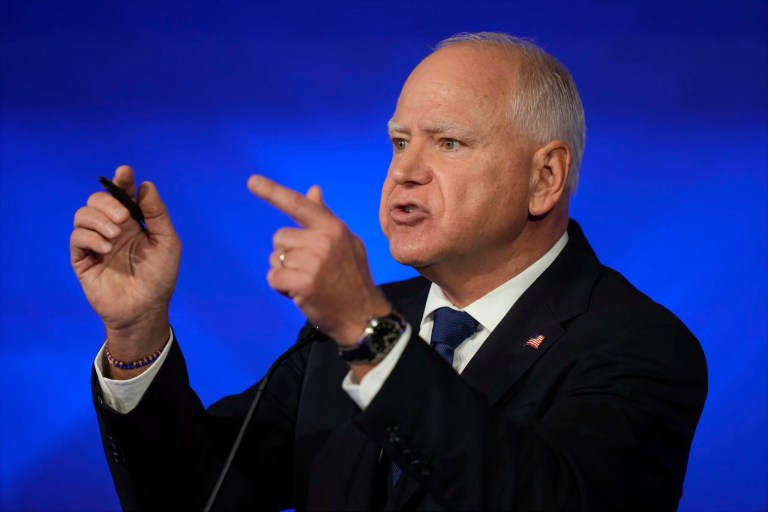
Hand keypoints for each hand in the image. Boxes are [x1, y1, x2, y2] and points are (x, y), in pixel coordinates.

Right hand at [70, 165, 180, 371]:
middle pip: (97, 200)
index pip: (122, 194)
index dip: (121, 181)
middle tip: (123, 218)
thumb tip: (146, 185)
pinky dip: (90, 237)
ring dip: (98, 219)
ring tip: (115, 236)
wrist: (145, 308)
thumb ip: (157, 214)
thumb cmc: (160, 277)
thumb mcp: (167, 243)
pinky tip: (106, 248)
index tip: (125, 172)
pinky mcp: (83, 259)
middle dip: (108, 202)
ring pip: (83, 214)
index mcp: (134, 222)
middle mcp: (113, 229)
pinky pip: (77, 237)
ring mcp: (96, 243)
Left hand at [248, 175, 389, 345]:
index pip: (298, 205)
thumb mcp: (346, 242)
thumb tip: (313, 190)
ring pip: (275, 259)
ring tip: (308, 282)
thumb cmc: (352, 278)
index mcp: (333, 228)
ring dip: (285, 272)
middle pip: (280, 238)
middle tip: (310, 270)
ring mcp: (313, 262)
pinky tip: (300, 293)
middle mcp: (323, 241)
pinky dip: (281, 287)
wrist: (363, 316)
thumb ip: (324, 217)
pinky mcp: (303, 283)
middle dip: (288, 254)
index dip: (272, 192)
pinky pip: (273, 277)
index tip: (252, 181)